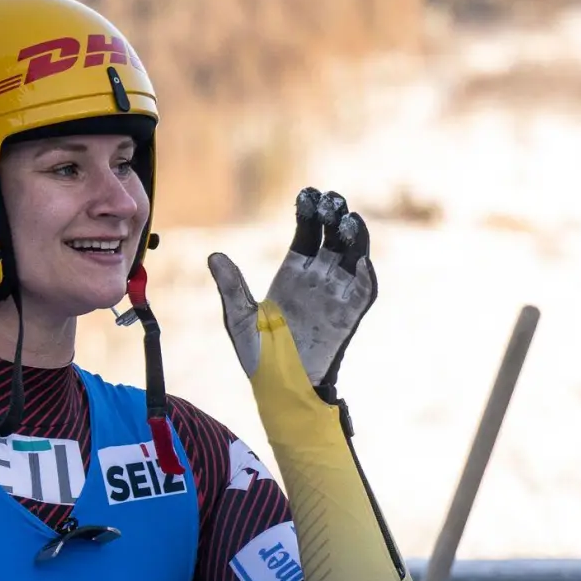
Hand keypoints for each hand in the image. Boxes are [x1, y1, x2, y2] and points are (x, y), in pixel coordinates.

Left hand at [208, 188, 376, 403]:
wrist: (280, 385)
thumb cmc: (258, 353)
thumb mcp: (239, 317)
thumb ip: (230, 286)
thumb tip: (213, 255)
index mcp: (293, 273)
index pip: (306, 234)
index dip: (308, 213)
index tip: (306, 194)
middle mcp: (317, 279)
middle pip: (331, 238)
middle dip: (333, 216)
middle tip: (330, 199)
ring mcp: (335, 295)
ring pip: (351, 256)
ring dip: (354, 236)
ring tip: (348, 218)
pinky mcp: (348, 315)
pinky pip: (363, 290)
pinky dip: (366, 273)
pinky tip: (362, 258)